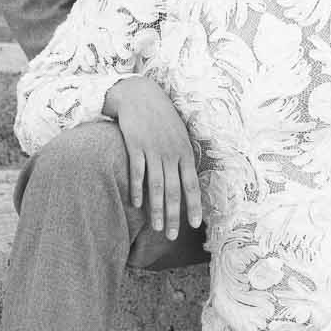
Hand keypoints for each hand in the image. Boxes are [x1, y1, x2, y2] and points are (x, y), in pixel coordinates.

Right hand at [104, 76, 202, 239]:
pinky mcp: (135, 144)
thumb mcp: (179, 135)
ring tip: (156, 228)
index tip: (195, 225)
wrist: (141, 94)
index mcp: (185, 151)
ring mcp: (153, 149)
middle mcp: (171, 152)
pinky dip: (136, 189)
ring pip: (156, 185)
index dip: (194, 205)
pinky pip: (137, 171)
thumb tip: (188, 182)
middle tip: (171, 236)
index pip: (192, 184)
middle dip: (173, 215)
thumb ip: (183, 158)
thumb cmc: (162, 118)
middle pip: (174, 190)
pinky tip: (136, 204)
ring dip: (156, 209)